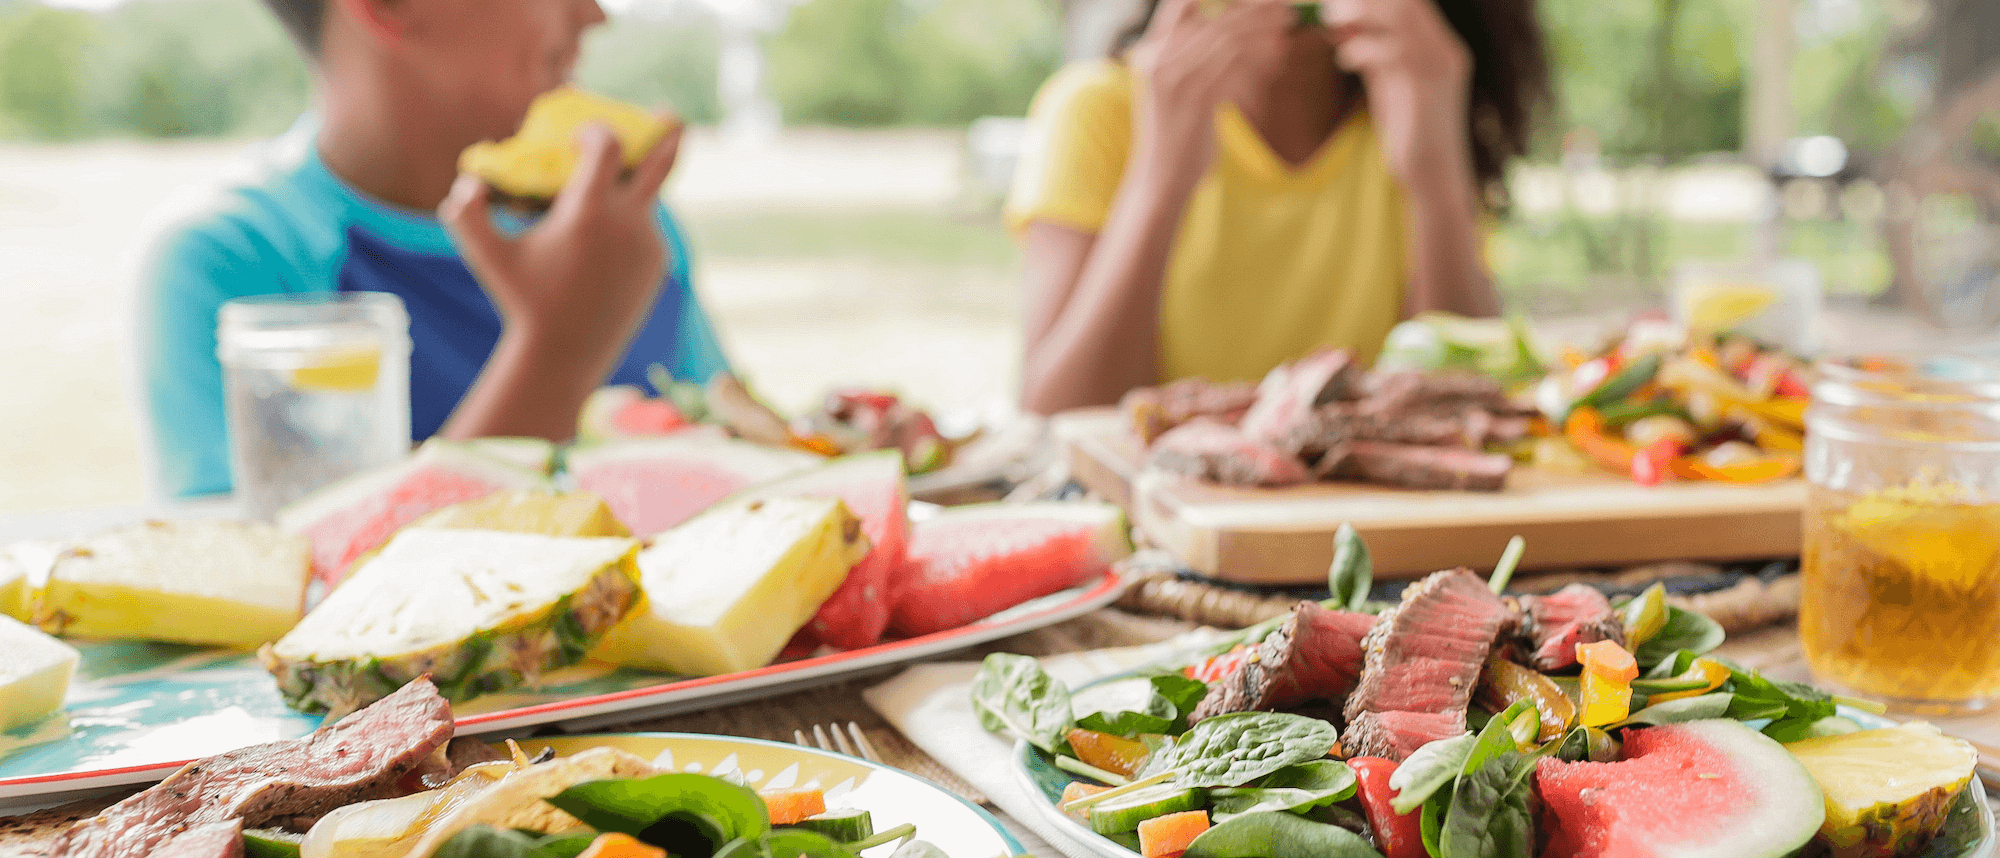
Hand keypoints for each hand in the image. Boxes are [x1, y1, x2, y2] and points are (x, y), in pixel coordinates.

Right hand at [440, 119, 683, 352]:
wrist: (566, 354)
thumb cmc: (522, 300)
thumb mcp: (487, 257)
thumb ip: (465, 215)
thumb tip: (466, 182)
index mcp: (590, 212)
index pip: (608, 145)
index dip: (596, 130)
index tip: (580, 135)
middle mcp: (628, 223)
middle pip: (661, 161)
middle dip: (666, 133)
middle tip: (668, 116)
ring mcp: (649, 243)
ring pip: (645, 200)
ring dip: (627, 192)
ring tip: (596, 211)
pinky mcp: (658, 263)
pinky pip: (646, 231)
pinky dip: (628, 226)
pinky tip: (599, 251)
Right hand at [1128, 0, 1292, 170]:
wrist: (1160, 179)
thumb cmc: (1175, 137)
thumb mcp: (1175, 91)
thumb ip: (1192, 61)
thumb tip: (1233, 38)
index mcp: (1150, 53)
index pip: (1181, 4)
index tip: (1255, 1)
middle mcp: (1156, 60)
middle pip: (1214, 21)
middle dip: (1254, 11)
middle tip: (1287, 8)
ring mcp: (1172, 79)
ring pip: (1226, 41)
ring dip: (1262, 29)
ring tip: (1288, 24)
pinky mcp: (1193, 100)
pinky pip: (1232, 67)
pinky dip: (1258, 57)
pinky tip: (1277, 54)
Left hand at [1324, 0, 1472, 183]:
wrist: (1433, 175)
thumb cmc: (1410, 130)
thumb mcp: (1391, 82)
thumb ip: (1376, 52)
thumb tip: (1346, 25)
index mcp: (1440, 45)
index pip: (1411, 1)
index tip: (1338, 3)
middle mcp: (1446, 49)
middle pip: (1407, 1)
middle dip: (1364, 1)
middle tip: (1330, 10)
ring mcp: (1441, 66)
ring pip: (1402, 15)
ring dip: (1360, 15)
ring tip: (1332, 26)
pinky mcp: (1427, 87)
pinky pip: (1393, 50)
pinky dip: (1362, 48)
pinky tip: (1345, 59)